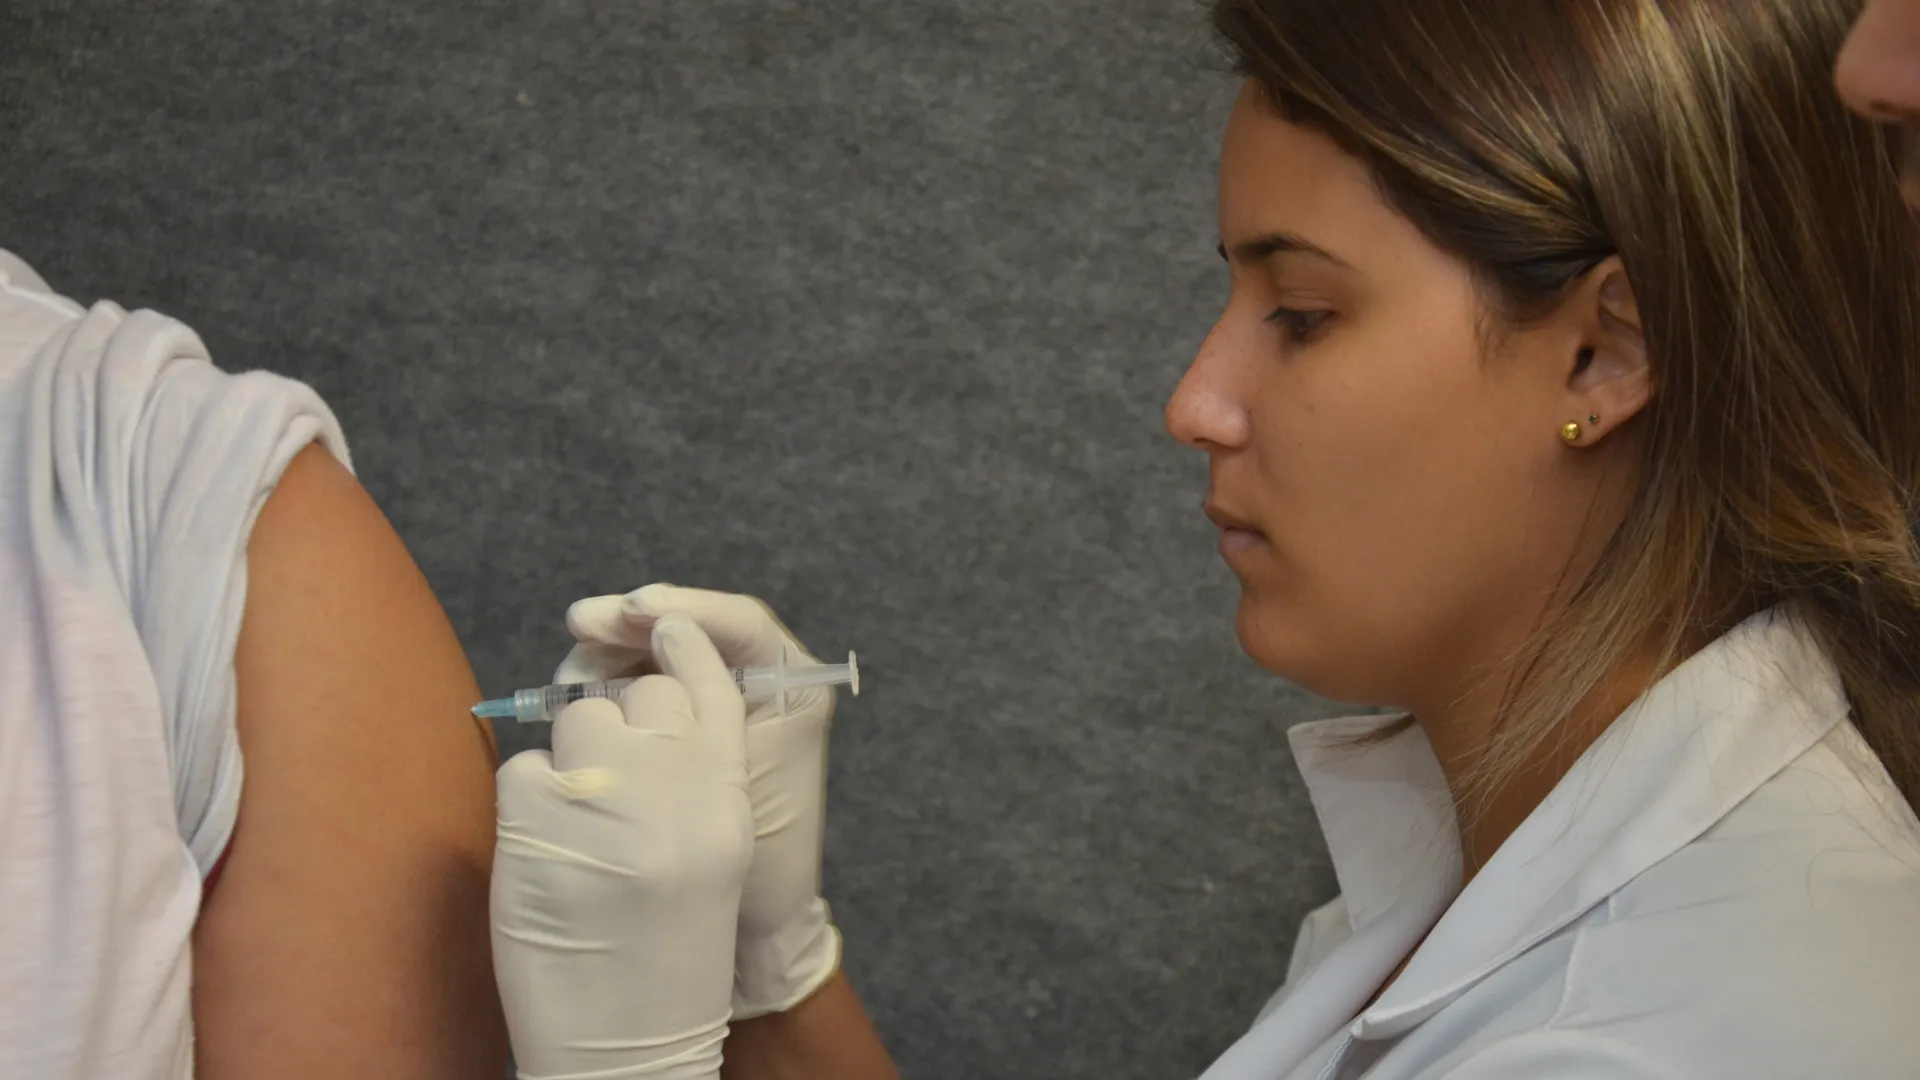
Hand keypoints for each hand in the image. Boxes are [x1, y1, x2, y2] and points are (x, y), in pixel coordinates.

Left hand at [492, 615, 751, 1078]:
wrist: (630, 1043)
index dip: (687, 640)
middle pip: (641, 694)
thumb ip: (696, 777)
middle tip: (605, 766)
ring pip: (578, 721)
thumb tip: (644, 704)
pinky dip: (526, 803)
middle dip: (618, 710)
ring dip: (569, 756)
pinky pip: (523, 769)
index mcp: (727, 800)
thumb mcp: (712, 855)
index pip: (715, 684)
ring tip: (576, 826)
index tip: (662, 617)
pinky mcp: (536, 820)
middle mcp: (676, 791)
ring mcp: (605, 802)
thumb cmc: (668, 953)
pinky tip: (546, 855)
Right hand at [560, 583, 841, 1018]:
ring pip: (657, 656)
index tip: (637, 608)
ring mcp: (714, 707)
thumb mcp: (743, 776)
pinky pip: (642, 691)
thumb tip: (661, 638)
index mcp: (792, 688)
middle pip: (689, 630)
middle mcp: (758, 685)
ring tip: (571, 674)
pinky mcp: (680, 732)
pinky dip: (609, 688)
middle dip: (632, 623)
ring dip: (611, 653)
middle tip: (581, 623)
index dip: (687, 608)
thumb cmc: (766, 856)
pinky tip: (574, 695)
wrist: (760, 926)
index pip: (740, 623)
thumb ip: (713, 709)